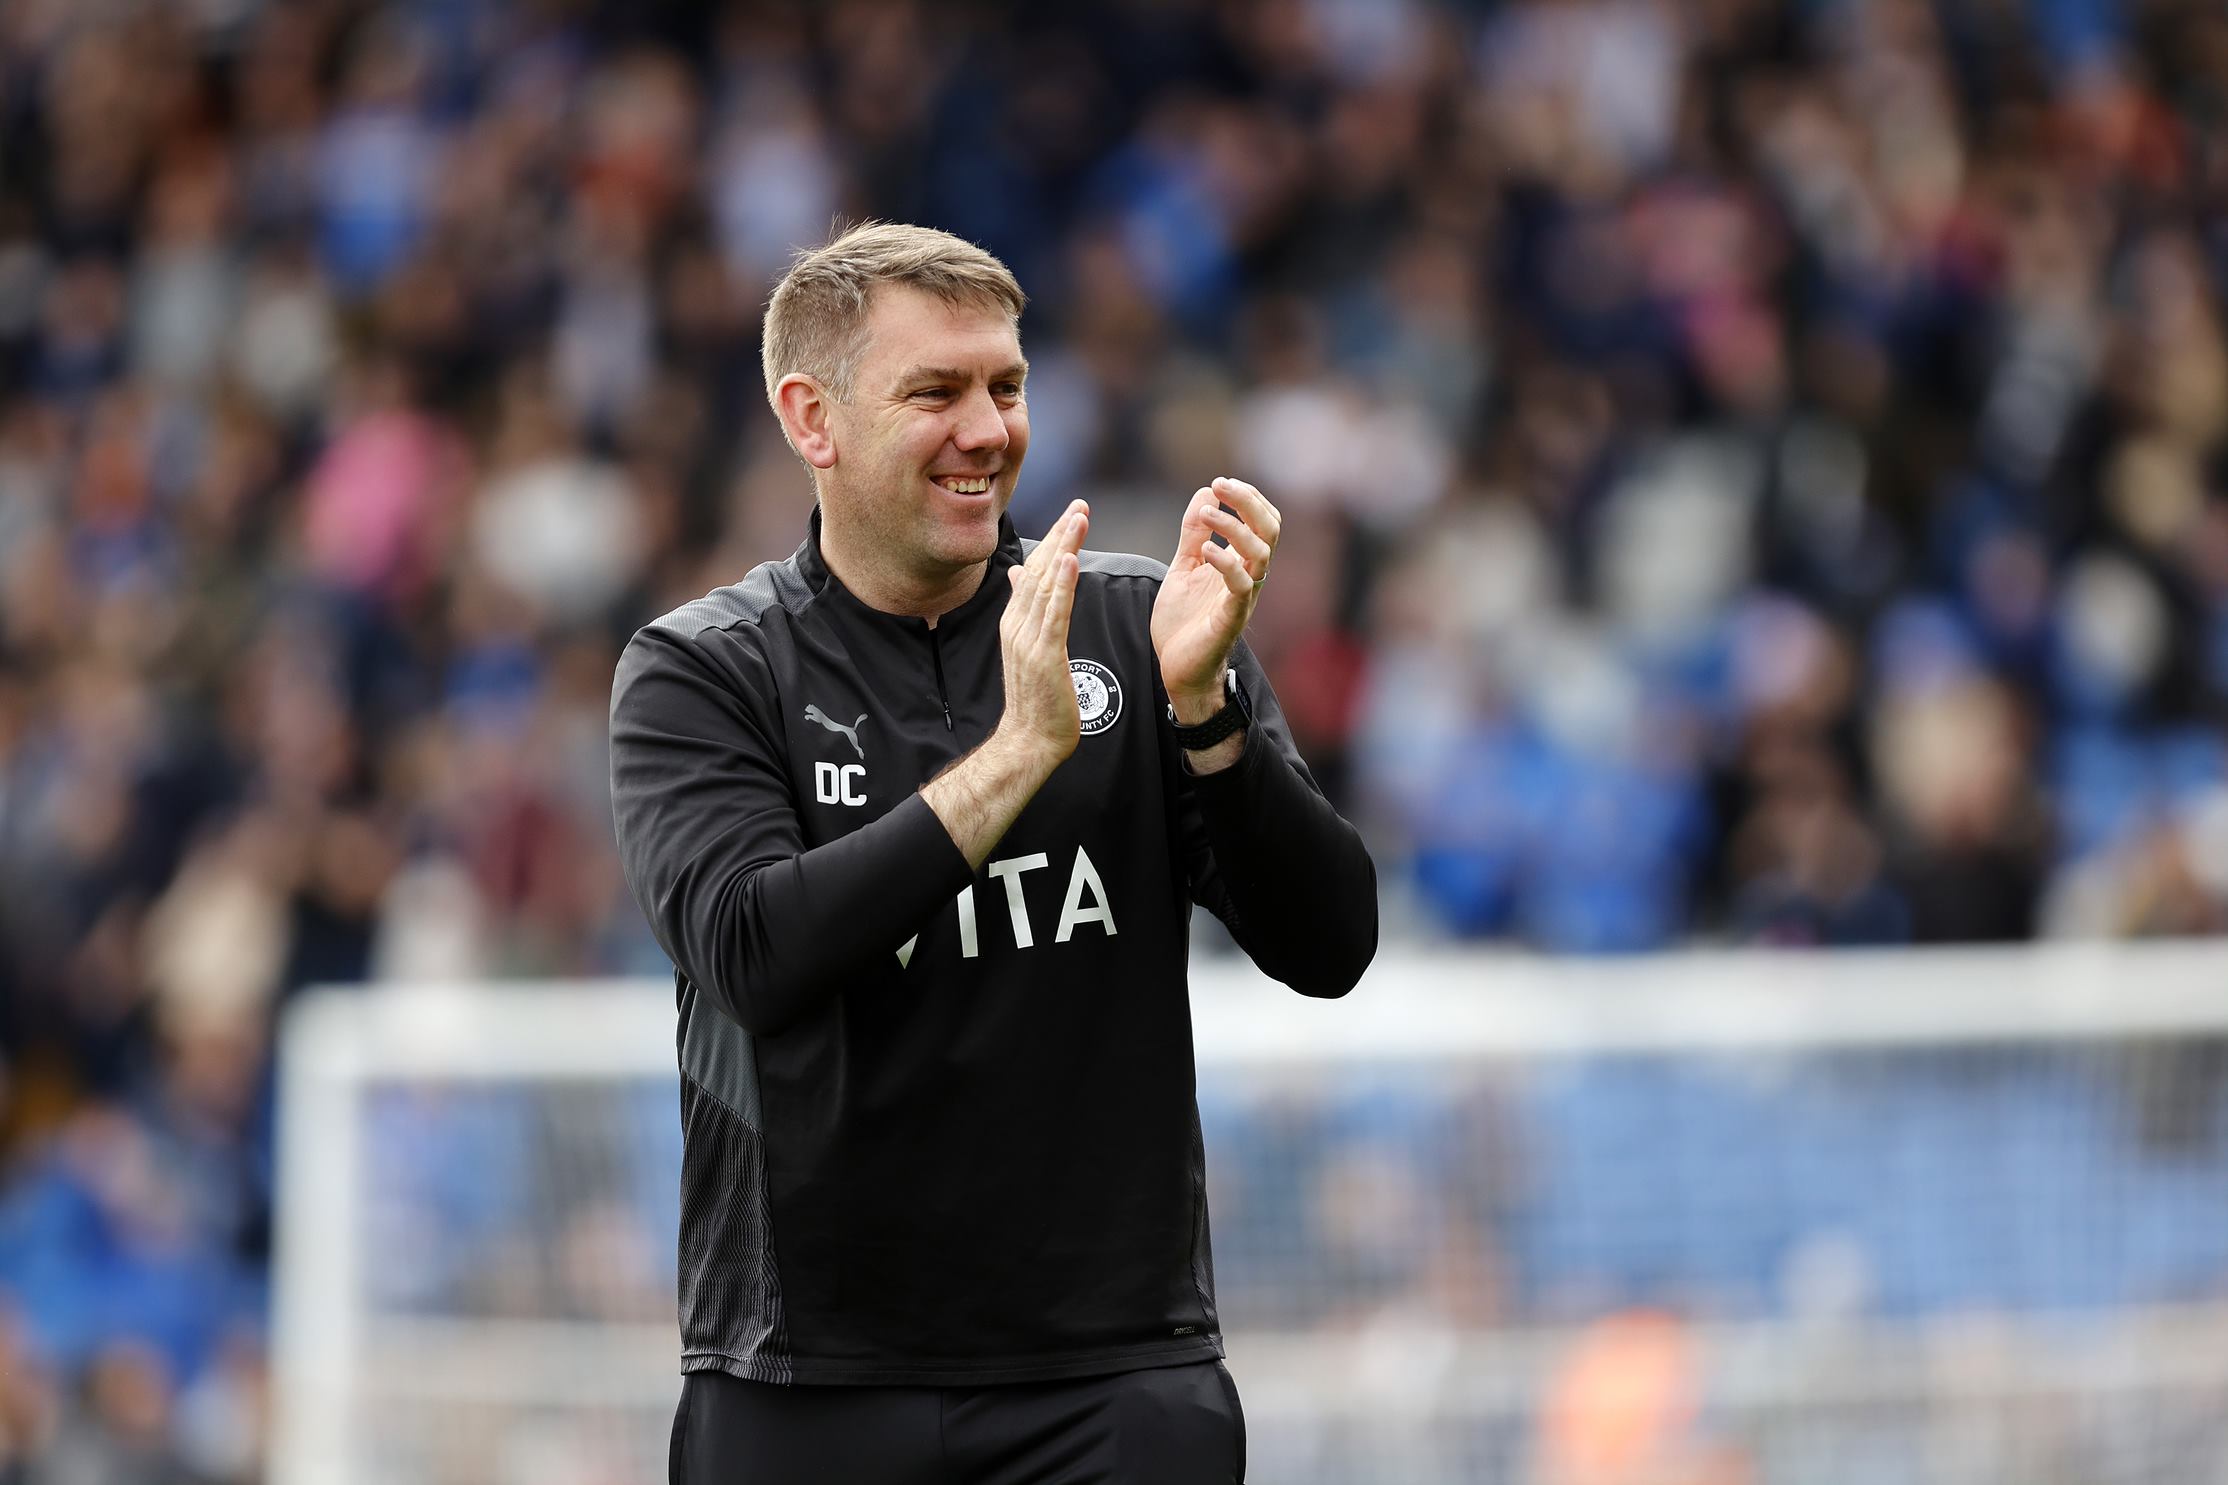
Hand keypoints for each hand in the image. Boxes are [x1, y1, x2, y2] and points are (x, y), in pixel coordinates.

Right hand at [992, 499, 1089, 766]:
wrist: (1029, 740)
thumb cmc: (1036, 699)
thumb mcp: (1029, 647)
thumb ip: (1025, 610)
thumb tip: (1018, 574)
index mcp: (1015, 621)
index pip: (1034, 571)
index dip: (1053, 541)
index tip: (1071, 514)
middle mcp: (1017, 624)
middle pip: (1039, 570)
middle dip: (1060, 535)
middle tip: (1080, 505)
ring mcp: (1028, 639)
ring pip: (1046, 584)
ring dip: (1063, 548)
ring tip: (1078, 518)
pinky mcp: (1043, 655)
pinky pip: (1053, 613)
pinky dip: (1061, 584)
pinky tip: (1069, 559)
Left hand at [1152, 476, 1278, 718]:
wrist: (1178, 669)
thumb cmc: (1184, 621)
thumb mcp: (1184, 566)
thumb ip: (1193, 534)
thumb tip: (1205, 493)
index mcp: (1241, 563)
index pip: (1263, 520)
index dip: (1248, 497)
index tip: (1220, 483)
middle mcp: (1250, 576)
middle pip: (1270, 529)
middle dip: (1248, 501)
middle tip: (1221, 485)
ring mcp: (1243, 597)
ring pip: (1261, 553)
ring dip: (1234, 526)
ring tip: (1206, 515)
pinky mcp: (1231, 618)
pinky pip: (1241, 585)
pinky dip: (1226, 562)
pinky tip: (1206, 550)